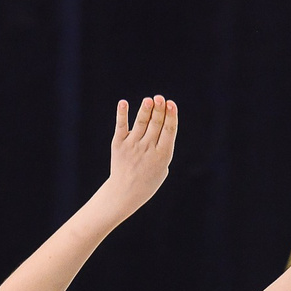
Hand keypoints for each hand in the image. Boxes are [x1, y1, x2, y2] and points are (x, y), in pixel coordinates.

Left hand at [102, 95, 177, 213]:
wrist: (125, 193)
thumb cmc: (148, 179)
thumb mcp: (163, 167)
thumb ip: (164, 146)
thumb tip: (164, 120)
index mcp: (162, 155)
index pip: (168, 131)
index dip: (171, 116)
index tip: (171, 104)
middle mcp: (147, 149)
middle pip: (155, 125)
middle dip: (159, 110)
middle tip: (160, 98)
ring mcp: (132, 146)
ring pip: (140, 123)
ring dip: (145, 110)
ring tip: (148, 100)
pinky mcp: (118, 144)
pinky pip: (121, 126)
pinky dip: (122, 114)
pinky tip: (123, 103)